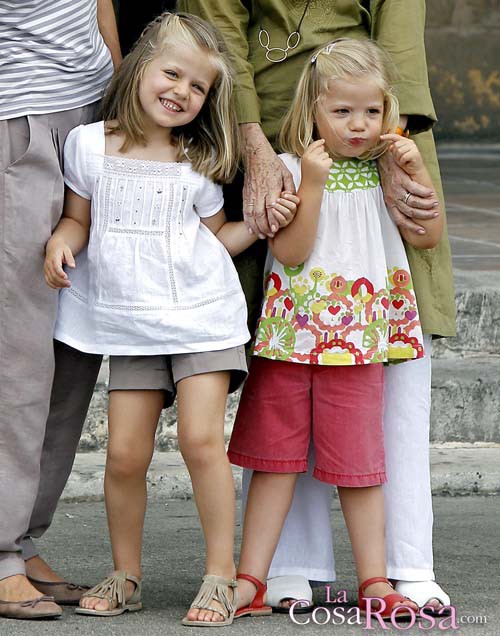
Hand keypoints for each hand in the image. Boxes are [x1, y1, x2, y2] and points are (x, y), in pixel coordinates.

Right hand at [44, 238, 74, 287]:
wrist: (53, 247)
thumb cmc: (62, 249)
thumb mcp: (67, 251)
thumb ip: (70, 259)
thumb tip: (73, 266)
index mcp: (54, 258)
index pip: (56, 267)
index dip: (60, 273)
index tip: (66, 277)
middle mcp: (48, 264)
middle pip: (53, 275)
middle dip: (61, 281)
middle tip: (69, 284)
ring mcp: (46, 268)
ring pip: (50, 279)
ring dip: (58, 284)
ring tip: (67, 286)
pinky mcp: (45, 272)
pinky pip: (47, 280)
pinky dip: (52, 285)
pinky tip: (59, 287)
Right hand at [241, 123, 295, 237]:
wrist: (256, 154)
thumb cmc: (273, 163)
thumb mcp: (286, 173)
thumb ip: (290, 188)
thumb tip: (292, 200)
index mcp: (271, 187)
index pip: (270, 207)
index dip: (272, 219)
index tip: (275, 229)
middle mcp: (260, 192)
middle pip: (260, 214)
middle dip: (264, 227)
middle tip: (270, 235)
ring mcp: (251, 194)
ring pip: (251, 214)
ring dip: (256, 226)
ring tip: (260, 235)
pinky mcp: (246, 194)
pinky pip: (245, 210)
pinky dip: (247, 221)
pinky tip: (250, 228)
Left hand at [269, 191, 299, 229]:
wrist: (266, 214)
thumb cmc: (272, 203)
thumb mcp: (277, 195)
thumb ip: (282, 193)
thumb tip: (285, 192)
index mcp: (292, 204)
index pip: (297, 200)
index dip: (291, 197)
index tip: (284, 195)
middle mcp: (292, 212)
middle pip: (293, 207)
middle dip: (284, 202)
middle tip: (277, 199)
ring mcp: (288, 219)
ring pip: (288, 212)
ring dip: (280, 207)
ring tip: (274, 204)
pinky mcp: (283, 224)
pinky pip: (282, 220)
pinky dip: (277, 214)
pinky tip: (272, 210)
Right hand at [301, 139, 332, 186]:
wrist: (311, 186)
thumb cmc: (310, 175)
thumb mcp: (307, 163)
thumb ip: (313, 153)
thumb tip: (323, 145)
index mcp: (305, 156)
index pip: (313, 145)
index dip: (318, 143)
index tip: (323, 141)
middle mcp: (310, 158)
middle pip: (321, 149)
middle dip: (322, 155)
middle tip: (318, 165)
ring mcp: (317, 162)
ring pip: (326, 155)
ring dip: (325, 161)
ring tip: (320, 168)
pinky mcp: (324, 166)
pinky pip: (330, 160)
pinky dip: (328, 165)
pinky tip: (323, 170)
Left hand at [377, 147, 438, 234]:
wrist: (382, 160)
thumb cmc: (388, 176)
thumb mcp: (389, 192)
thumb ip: (398, 201)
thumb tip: (410, 210)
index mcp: (390, 204)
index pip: (400, 220)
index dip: (412, 227)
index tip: (422, 231)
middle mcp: (393, 199)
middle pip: (410, 213)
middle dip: (424, 216)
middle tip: (435, 215)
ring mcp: (397, 189)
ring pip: (414, 202)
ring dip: (426, 205)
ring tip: (435, 204)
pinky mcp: (401, 180)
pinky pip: (415, 189)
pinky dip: (425, 193)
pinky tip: (431, 193)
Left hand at [381, 133, 424, 174]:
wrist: (415, 170)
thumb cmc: (406, 162)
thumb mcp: (397, 155)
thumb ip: (394, 149)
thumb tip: (390, 146)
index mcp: (406, 141)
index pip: (395, 136)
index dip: (388, 136)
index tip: (381, 137)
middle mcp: (410, 142)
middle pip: (396, 145)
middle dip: (395, 154)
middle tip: (400, 159)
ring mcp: (413, 147)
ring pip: (399, 151)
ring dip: (399, 158)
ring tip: (403, 161)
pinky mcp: (415, 153)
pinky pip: (403, 157)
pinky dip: (403, 161)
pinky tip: (406, 163)